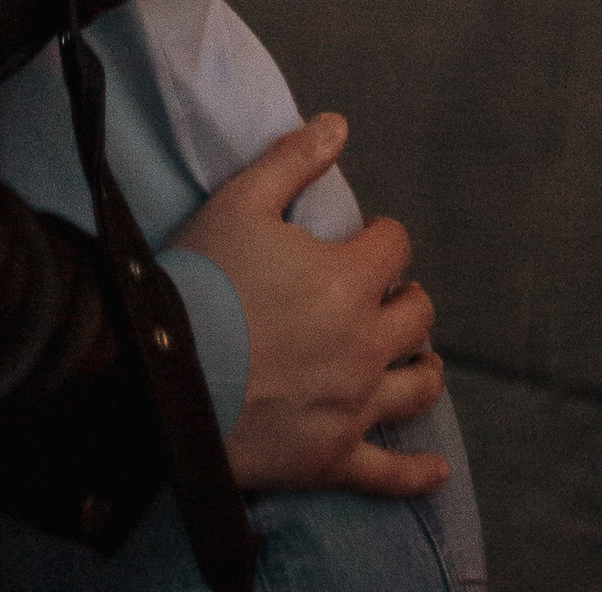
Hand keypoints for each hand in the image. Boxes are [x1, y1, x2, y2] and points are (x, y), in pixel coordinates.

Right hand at [178, 119, 448, 501]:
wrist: (164, 372)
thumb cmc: (202, 281)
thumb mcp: (241, 202)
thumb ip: (294, 162)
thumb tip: (338, 125)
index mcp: (349, 280)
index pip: (394, 247)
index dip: (382, 238)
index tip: (366, 240)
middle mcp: (366, 344)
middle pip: (417, 316)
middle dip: (406, 299)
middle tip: (387, 298)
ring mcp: (354, 407)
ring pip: (418, 388)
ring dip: (422, 367)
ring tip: (418, 361)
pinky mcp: (334, 459)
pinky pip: (390, 475)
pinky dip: (419, 474)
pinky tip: (437, 470)